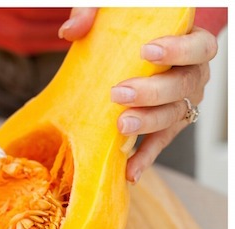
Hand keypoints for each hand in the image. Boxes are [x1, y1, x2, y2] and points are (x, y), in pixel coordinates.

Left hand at [59, 8, 217, 182]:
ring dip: (147, 123)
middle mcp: (192, 73)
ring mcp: (182, 102)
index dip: (179, 48)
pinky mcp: (167, 126)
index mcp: (188, 42)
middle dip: (152, 92)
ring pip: (173, 116)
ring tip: (120, 127)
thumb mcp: (110, 13)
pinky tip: (130, 171)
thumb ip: (93, 12)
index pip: (198, 45)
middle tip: (119, 94)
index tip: (148, 51)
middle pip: (183, 85)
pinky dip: (144, 158)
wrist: (122, 55)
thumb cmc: (123, 29)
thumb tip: (70, 31)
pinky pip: (159, 144)